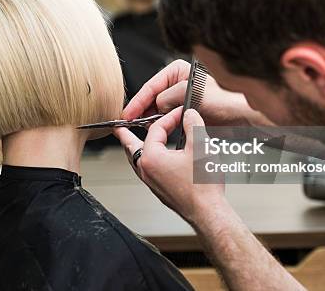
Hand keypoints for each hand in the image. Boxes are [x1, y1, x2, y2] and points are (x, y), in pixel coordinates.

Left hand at [114, 107, 224, 224]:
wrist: (207, 212)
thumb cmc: (202, 185)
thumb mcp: (200, 146)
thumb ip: (192, 125)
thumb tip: (189, 114)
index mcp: (151, 158)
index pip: (156, 129)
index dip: (169, 117)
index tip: (181, 113)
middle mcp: (146, 170)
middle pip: (131, 146)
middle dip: (125, 134)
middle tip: (117, 126)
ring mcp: (151, 181)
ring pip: (136, 159)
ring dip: (133, 147)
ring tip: (130, 141)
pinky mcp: (159, 189)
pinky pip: (145, 169)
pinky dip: (145, 158)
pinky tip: (154, 158)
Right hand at [123, 59, 270, 126]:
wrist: (241, 117)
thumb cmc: (224, 101)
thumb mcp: (189, 94)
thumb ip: (168, 97)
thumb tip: (156, 105)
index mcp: (178, 71)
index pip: (151, 86)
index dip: (138, 101)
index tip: (128, 113)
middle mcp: (177, 82)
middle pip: (152, 97)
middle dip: (142, 110)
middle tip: (130, 122)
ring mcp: (180, 97)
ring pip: (158, 109)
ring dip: (151, 118)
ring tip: (143, 127)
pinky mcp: (185, 111)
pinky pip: (166, 117)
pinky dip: (160, 124)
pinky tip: (156, 130)